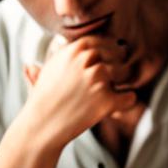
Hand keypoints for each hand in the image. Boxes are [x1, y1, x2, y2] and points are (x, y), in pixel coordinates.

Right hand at [22, 35, 137, 148]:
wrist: (41, 126)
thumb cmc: (40, 103)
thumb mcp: (42, 77)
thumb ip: (50, 64)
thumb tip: (40, 58)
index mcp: (70, 52)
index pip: (96, 41)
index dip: (105, 46)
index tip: (111, 50)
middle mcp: (84, 62)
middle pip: (109, 55)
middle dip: (114, 62)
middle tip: (117, 68)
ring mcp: (97, 80)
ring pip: (117, 74)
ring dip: (116, 82)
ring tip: (106, 92)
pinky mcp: (106, 100)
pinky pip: (128, 97)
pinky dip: (128, 99)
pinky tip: (125, 100)